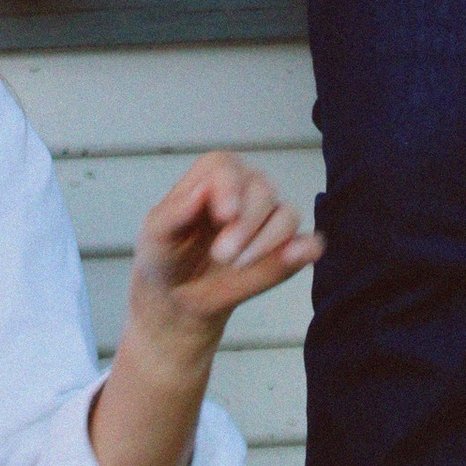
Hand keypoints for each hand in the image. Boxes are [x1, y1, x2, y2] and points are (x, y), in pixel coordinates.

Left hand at [127, 149, 321, 349]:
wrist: (178, 298)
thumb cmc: (166, 256)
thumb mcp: (156, 235)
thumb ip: (175, 213)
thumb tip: (202, 192)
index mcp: (212, 177)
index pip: (227, 167)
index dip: (229, 188)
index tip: (225, 215)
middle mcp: (246, 190)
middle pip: (262, 190)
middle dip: (245, 224)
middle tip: (222, 255)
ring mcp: (270, 220)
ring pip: (287, 215)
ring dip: (267, 241)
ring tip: (238, 265)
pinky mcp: (286, 251)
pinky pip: (309, 243)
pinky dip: (307, 249)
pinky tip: (296, 256)